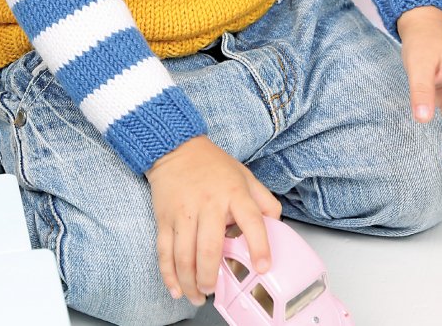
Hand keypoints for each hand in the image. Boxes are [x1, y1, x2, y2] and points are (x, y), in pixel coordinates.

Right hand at [144, 135, 281, 307]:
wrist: (174, 146)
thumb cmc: (212, 164)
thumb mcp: (244, 175)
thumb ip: (264, 200)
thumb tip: (277, 225)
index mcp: (233, 193)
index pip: (251, 220)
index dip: (259, 245)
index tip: (263, 267)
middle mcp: (208, 203)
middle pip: (209, 248)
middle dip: (210, 277)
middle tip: (214, 290)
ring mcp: (183, 211)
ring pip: (184, 255)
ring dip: (190, 282)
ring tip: (198, 294)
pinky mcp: (164, 217)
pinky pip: (164, 250)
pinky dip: (169, 274)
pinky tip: (176, 288)